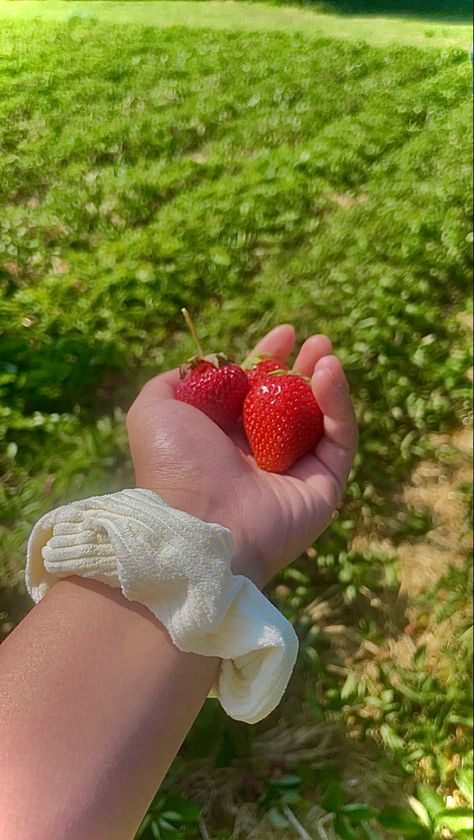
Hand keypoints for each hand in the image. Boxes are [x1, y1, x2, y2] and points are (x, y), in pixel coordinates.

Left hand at [127, 325, 357, 586]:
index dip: (269, 360)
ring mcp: (293, 472)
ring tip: (326, 352)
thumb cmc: (174, 467)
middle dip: (303, 368)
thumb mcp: (153, 411)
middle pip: (291, 403)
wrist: (198, 524)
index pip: (255, 392)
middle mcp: (259, 455)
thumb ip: (172, 382)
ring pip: (320, 419)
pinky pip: (339, 439)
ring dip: (327, 382)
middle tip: (315, 340)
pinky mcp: (324, 486)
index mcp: (223, 438)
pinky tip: (330, 374)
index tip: (284, 332)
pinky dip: (338, 404)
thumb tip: (195, 365)